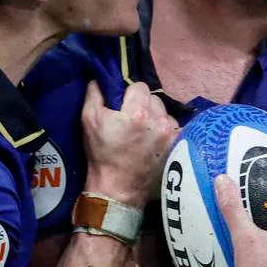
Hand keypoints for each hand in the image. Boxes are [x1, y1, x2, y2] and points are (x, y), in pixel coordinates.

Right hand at [82, 80, 177, 206]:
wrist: (118, 189)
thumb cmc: (102, 155)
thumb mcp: (89, 120)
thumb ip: (95, 93)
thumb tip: (102, 77)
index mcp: (137, 112)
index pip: (139, 86)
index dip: (129, 94)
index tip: (123, 107)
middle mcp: (158, 121)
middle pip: (154, 99)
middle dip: (143, 105)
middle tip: (132, 121)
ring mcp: (171, 135)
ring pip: (165, 113)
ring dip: (155, 118)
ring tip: (143, 134)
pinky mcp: (177, 147)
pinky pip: (173, 128)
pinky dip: (164, 131)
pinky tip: (154, 142)